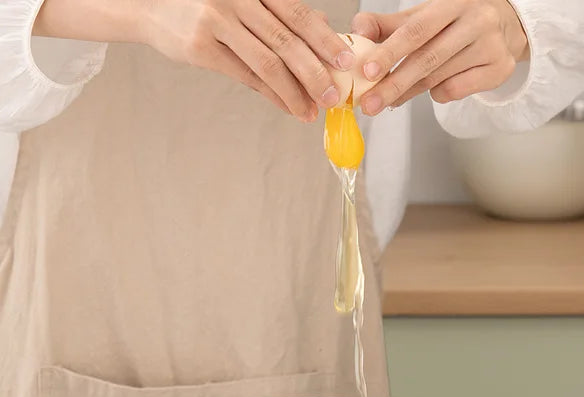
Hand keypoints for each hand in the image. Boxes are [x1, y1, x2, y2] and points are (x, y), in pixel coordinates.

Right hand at [34, 0, 356, 120]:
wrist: (147, 3)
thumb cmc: (202, 4)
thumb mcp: (239, 2)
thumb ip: (273, 19)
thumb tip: (316, 50)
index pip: (298, 13)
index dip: (325, 39)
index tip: (347, 61)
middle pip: (289, 39)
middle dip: (318, 71)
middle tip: (337, 94)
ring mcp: (218, 19)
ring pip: (270, 61)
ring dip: (297, 91)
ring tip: (315, 110)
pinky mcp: (202, 47)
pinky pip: (247, 77)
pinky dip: (273, 95)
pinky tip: (289, 107)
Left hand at [351, 0, 528, 114]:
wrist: (504, 25)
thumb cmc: (454, 23)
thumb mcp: (423, 17)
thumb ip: (389, 26)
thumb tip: (358, 31)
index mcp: (451, 3)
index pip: (416, 30)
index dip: (389, 52)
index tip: (366, 72)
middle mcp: (475, 21)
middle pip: (427, 59)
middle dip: (394, 85)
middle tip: (370, 105)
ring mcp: (491, 46)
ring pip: (440, 78)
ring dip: (409, 93)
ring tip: (391, 99)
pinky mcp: (500, 68)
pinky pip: (457, 90)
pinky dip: (440, 93)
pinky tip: (437, 87)